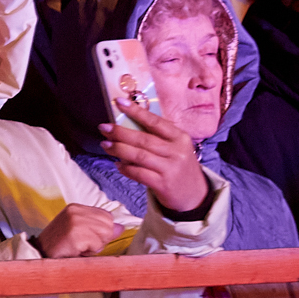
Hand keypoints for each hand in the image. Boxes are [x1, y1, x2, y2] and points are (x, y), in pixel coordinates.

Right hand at [35, 204, 120, 258]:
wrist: (39, 255)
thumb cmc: (60, 246)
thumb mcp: (80, 232)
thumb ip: (99, 227)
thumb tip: (120, 228)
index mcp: (76, 208)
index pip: (107, 216)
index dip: (102, 231)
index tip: (86, 238)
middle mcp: (75, 211)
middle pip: (109, 225)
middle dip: (100, 239)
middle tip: (82, 245)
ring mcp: (74, 222)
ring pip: (105, 235)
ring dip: (94, 247)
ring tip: (78, 248)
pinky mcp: (74, 234)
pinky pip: (96, 245)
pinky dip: (89, 252)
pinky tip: (75, 251)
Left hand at [99, 98, 208, 212]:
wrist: (194, 195)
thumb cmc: (179, 167)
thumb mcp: (176, 148)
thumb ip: (158, 136)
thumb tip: (127, 124)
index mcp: (180, 138)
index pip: (155, 121)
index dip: (136, 111)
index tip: (120, 102)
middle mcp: (177, 151)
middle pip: (144, 139)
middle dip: (120, 132)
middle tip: (104, 128)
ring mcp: (170, 168)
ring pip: (139, 156)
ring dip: (119, 149)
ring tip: (105, 144)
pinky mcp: (163, 184)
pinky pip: (139, 174)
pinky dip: (126, 168)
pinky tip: (117, 164)